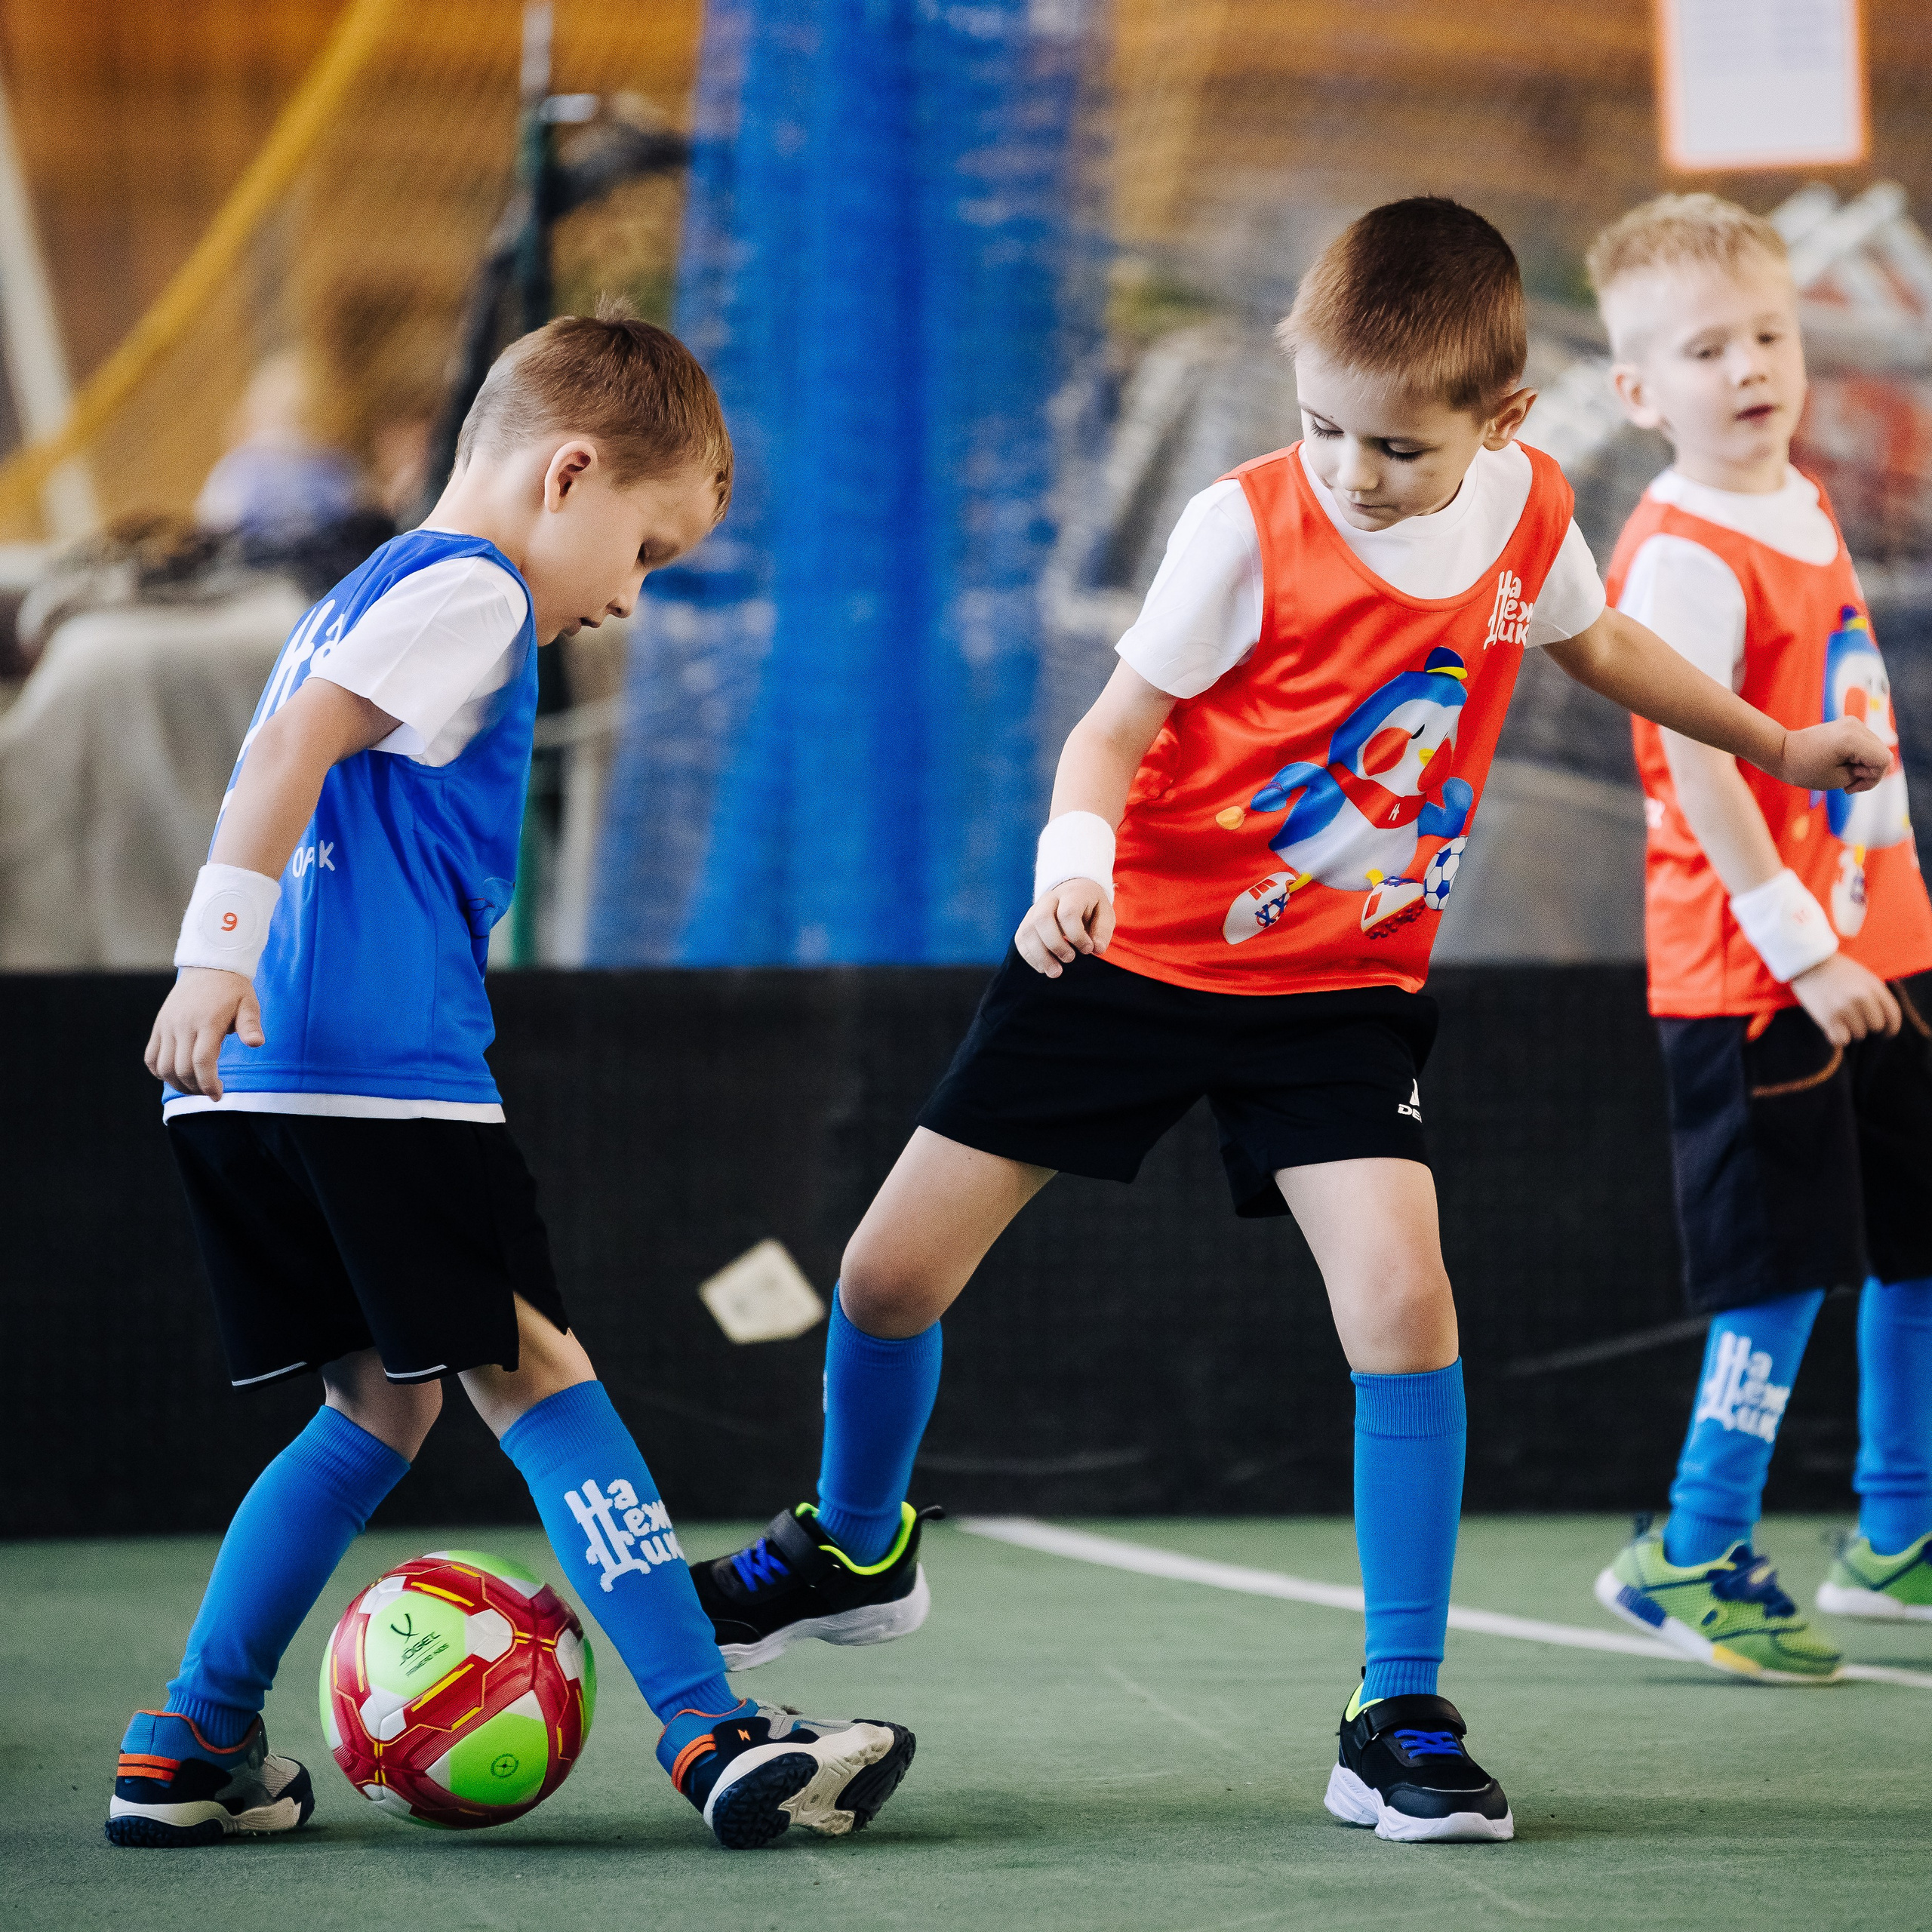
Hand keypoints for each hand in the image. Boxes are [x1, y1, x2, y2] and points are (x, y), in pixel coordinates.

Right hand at [144, 968, 263, 1099]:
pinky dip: (160, 1072)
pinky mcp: (159, 1026)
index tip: (218, 1095)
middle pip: (181, 1069)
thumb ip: (251, 1025)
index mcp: (207, 1023)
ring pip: (163, 1067)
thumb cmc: (233, 990)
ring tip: (195, 1087)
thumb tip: (257, 1043)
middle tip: (210, 1093)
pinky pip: (151, 1057)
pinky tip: (175, 1076)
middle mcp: (183, 1025)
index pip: (202, 1062)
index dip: (208, 1084)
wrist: (209, 967)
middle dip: (196, 1088)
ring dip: (177, 1084)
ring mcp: (167, 1026)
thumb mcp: (249, 1004)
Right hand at [1015, 878, 1113, 976]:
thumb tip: (1097, 949)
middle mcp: (1049, 899)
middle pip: (1042, 919)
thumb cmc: (1090, 906)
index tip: (1087, 949)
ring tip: (1055, 972)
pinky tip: (1044, 968)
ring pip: (1028, 931)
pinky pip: (1021, 940)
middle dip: (1055, 945)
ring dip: (1040, 956)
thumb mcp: (1105, 914)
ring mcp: (1034, 910)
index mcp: (1071, 894)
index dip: (1076, 935)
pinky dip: (1031, 957)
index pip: (1067, 913)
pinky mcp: (1026, 923)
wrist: (1073, 891)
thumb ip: (1102, 931)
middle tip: (1070, 959)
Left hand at [1777, 719, 1889, 793]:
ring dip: (1864, 765)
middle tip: (1846, 781)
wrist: (1782, 752)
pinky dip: (1860, 757)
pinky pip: (1867, 745)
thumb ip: (1865, 773)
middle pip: (1883, 754)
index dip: (1872, 778)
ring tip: (1842, 771)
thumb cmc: (1805, 769)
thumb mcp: (1839, 779)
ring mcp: (1853, 722)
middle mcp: (1855, 726)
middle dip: (1869, 772)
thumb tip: (1880, 763)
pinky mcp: (1850, 724)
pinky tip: (1843, 763)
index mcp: (1852, 739)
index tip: (1850, 785)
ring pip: (1877, 750)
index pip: (1884, 760)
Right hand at [1790, 953, 1899, 1047]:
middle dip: (1867, 1026)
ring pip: (1858, 1034)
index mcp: (1873, 987)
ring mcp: (1844, 1008)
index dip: (1891, 1028)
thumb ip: (1876, 995)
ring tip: (1841, 1019)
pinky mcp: (1827, 1017)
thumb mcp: (1864, 976)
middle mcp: (1861, 998)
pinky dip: (1838, 1037)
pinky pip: (1841, 1039)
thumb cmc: (1837, 970)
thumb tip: (1884, 1019)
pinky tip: (1833, 1028)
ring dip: (1851, 1031)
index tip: (1886, 1034)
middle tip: (1855, 1020)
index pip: (1893, 1015)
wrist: (1808, 962)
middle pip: (1876, 1026)